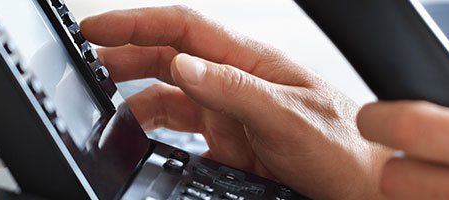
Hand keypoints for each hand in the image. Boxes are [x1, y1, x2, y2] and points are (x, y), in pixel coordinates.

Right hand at [82, 6, 390, 198]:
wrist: (364, 189)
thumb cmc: (344, 148)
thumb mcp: (288, 117)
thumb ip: (233, 90)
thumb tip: (183, 64)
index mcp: (252, 61)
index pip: (184, 28)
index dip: (137, 22)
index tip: (96, 28)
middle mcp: (237, 80)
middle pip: (169, 54)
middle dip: (124, 53)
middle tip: (84, 62)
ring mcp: (232, 110)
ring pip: (170, 90)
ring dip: (133, 91)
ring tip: (100, 98)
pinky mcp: (230, 141)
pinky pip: (181, 126)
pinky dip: (152, 126)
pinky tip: (134, 133)